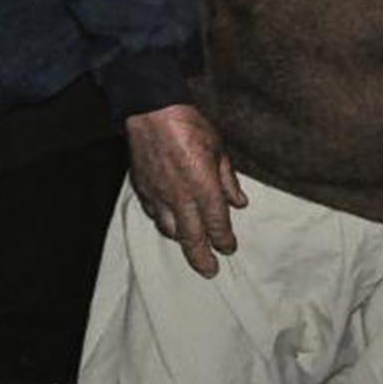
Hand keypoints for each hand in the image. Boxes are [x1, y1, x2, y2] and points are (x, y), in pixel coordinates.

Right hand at [126, 104, 246, 277]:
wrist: (152, 112)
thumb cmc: (189, 125)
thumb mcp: (219, 149)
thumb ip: (228, 179)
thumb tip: (239, 202)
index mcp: (204, 188)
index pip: (217, 225)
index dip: (224, 240)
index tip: (229, 248)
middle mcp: (181, 198)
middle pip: (192, 239)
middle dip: (202, 259)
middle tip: (210, 271)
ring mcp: (160, 196)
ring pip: (170, 230)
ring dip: (182, 241)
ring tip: (190, 246)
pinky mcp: (143, 189)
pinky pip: (154, 214)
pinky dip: (164, 223)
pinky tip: (169, 223)